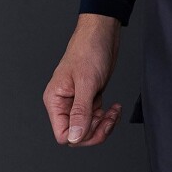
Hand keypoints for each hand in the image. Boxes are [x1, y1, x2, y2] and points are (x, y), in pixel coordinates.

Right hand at [43, 13, 122, 146]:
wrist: (101, 35)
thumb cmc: (88, 51)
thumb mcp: (86, 83)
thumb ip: (80, 112)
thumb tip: (75, 137)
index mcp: (55, 101)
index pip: (63, 134)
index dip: (81, 135)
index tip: (96, 124)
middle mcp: (64, 104)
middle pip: (77, 135)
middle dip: (96, 131)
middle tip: (109, 118)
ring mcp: (77, 103)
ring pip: (89, 128)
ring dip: (104, 125)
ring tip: (114, 112)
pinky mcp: (90, 99)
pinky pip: (97, 119)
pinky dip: (108, 118)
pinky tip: (115, 108)